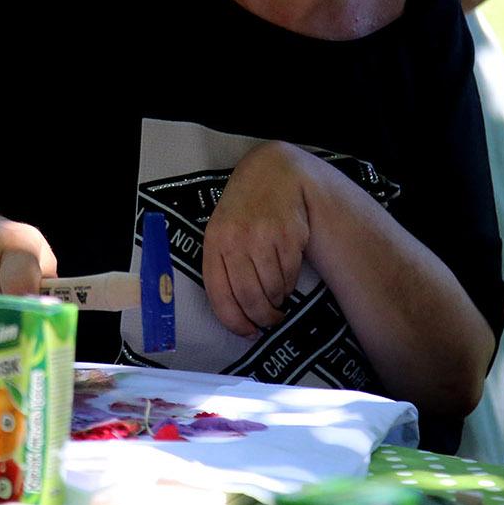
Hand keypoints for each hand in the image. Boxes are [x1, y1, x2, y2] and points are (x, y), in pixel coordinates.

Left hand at [203, 140, 315, 337]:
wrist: (273, 173)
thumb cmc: (245, 209)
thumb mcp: (222, 231)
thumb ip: (224, 267)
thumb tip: (237, 315)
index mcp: (214, 243)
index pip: (220, 297)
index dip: (235, 323)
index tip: (247, 332)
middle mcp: (236, 240)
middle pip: (250, 298)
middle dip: (262, 317)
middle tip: (270, 320)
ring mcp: (263, 236)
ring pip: (273, 289)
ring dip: (278, 299)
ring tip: (278, 292)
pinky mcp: (289, 234)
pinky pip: (290, 275)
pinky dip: (289, 282)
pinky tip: (286, 270)